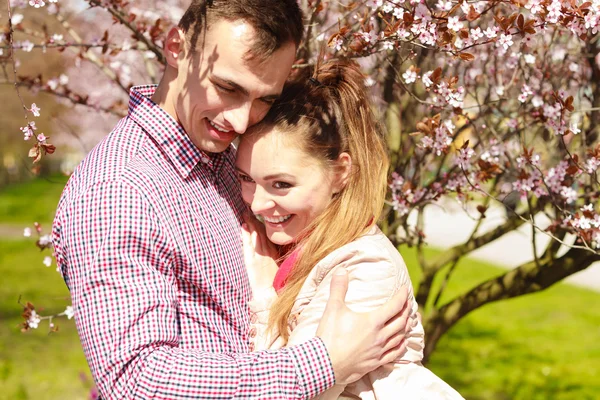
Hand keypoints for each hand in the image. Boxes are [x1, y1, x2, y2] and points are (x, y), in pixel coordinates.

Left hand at [241, 214, 278, 292]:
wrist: (270, 295)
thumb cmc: (273, 284)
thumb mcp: (277, 267)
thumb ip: (274, 256)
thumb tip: (270, 246)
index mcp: (273, 252)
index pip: (267, 235)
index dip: (262, 224)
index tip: (257, 215)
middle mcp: (267, 252)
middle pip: (261, 232)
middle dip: (255, 221)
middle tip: (249, 209)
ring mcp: (260, 255)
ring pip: (255, 236)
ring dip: (251, 224)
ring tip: (246, 214)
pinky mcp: (252, 261)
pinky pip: (249, 246)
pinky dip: (247, 236)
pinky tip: (245, 227)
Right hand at [315, 268, 409, 384]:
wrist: (324, 364)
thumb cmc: (329, 336)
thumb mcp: (333, 308)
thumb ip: (338, 288)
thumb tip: (341, 269)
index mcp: (373, 321)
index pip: (395, 306)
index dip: (402, 296)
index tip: (406, 289)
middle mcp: (380, 336)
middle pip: (401, 321)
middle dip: (406, 310)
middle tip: (408, 303)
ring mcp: (379, 351)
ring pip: (400, 337)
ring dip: (406, 327)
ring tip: (409, 320)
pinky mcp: (375, 363)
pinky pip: (394, 354)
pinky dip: (401, 346)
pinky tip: (403, 342)